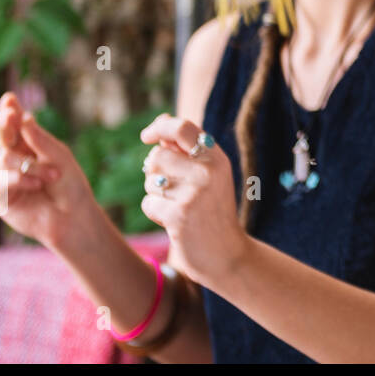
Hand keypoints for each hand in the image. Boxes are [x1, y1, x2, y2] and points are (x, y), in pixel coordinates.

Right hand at [0, 92, 98, 249]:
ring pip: (5, 158)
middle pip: (0, 135)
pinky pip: (3, 180)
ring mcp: (4, 176)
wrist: (72, 216)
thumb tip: (24, 117)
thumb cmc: (69, 185)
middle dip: (4, 124)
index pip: (14, 124)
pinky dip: (22, 181)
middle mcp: (14, 158)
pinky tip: (37, 186)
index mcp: (29, 145)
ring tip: (53, 176)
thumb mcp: (59, 157)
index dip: (9, 111)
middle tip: (10, 115)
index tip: (9, 99)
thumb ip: (39, 140)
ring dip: (32, 166)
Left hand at [139, 114, 246, 287]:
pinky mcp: (180, 215)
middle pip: (157, 155)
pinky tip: (173, 221)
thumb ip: (187, 149)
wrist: (227, 255)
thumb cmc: (213, 212)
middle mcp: (208, 171)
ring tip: (177, 206)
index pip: (182, 127)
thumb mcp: (210, 175)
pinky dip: (155, 212)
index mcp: (217, 158)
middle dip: (153, 172)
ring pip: (150, 180)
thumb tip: (161, 120)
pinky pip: (149, 203)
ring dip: (155, 194)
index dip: (159, 128)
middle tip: (169, 188)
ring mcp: (195, 193)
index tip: (146, 137)